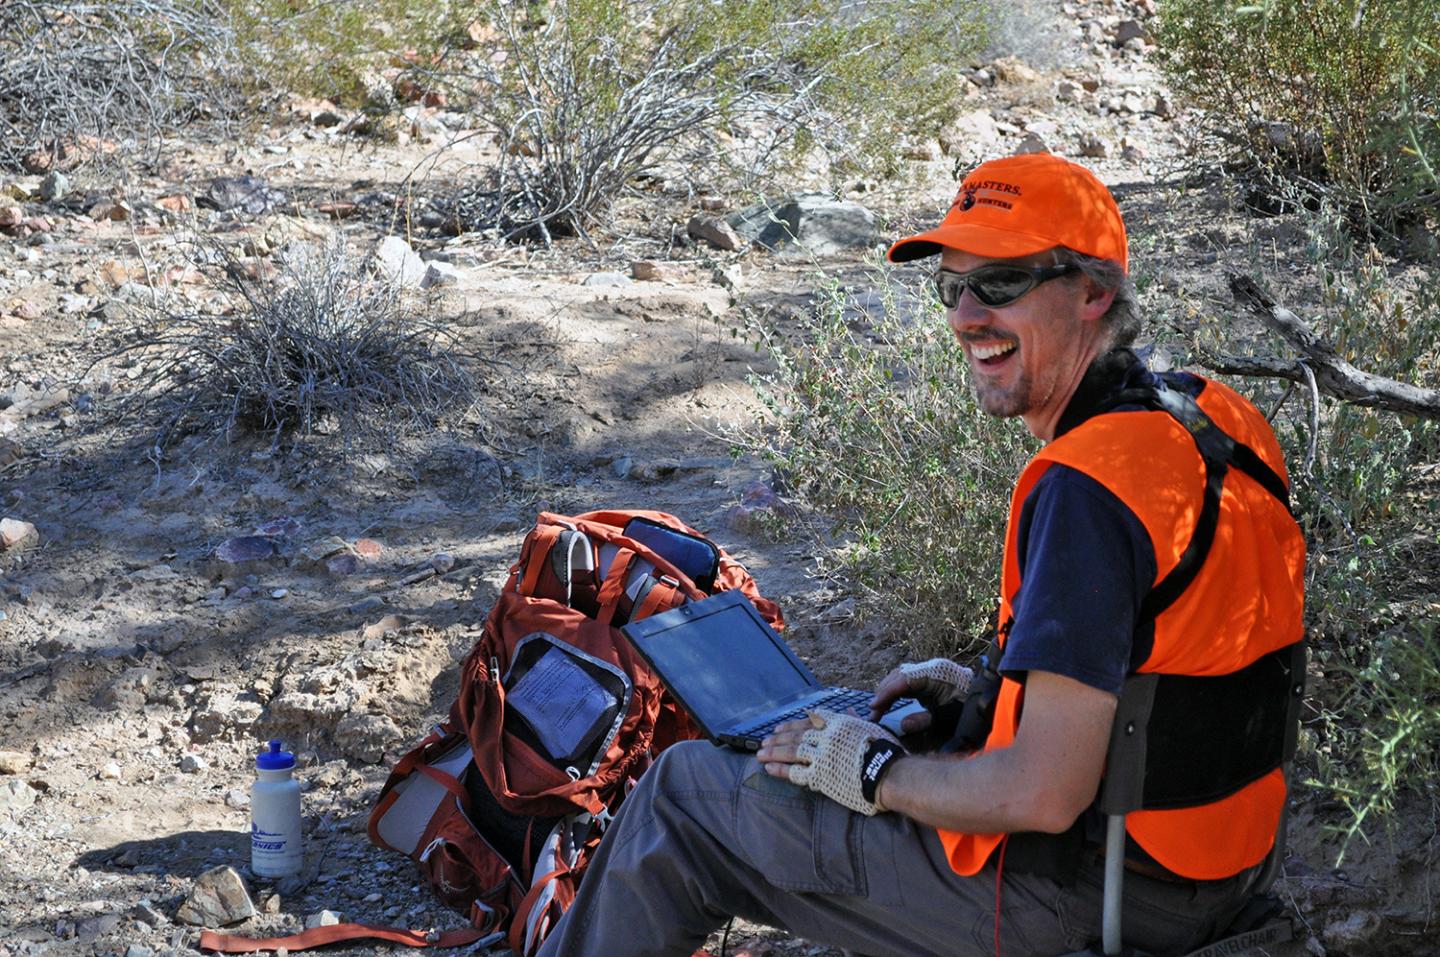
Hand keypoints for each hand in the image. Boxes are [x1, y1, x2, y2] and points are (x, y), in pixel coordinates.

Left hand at [756, 710, 904, 815]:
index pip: (809, 721)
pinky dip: (779, 770)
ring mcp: (820, 756)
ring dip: (773, 752)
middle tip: (764, 741)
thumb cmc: (885, 750)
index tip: (779, 727)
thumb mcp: (870, 727)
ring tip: (760, 753)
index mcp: (838, 723)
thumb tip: (849, 710)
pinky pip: (794, 772)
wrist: (887, 773)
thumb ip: (855, 720)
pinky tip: (768, 768)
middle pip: (796, 736)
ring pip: (791, 751)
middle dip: (778, 739)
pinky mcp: (819, 775)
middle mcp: (825, 737)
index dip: (792, 725)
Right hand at [869, 658, 973, 733]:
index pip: (904, 679)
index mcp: (935, 674)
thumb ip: (924, 721)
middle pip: (898, 675)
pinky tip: (888, 704)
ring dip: (887, 691)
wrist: (984, 700)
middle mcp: (930, 668)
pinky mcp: (927, 677)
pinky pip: (905, 680)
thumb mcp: (947, 719)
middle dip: (883, 693)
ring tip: (878, 710)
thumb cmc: (967, 709)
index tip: (874, 707)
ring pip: (899, 676)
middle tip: (873, 713)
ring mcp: (928, 671)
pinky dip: (895, 691)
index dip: (886, 692)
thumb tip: (903, 725)